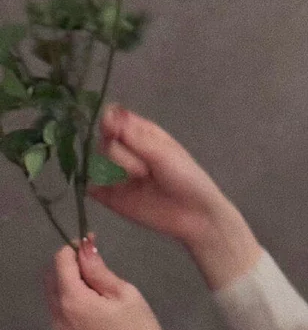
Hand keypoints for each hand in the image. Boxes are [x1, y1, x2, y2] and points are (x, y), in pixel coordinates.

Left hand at [43, 236, 181, 329]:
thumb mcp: (125, 294)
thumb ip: (99, 270)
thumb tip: (84, 247)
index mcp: (72, 300)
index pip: (60, 261)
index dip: (74, 248)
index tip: (92, 244)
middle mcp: (58, 315)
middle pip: (51, 278)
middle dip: (68, 265)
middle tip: (96, 265)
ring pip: (54, 297)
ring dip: (69, 284)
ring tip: (100, 289)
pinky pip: (62, 315)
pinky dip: (72, 304)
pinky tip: (98, 312)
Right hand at [87, 103, 229, 247]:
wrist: (194, 215)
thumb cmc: (186, 178)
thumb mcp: (163, 153)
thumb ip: (134, 136)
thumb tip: (106, 114)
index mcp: (140, 133)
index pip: (112, 117)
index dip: (108, 122)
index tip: (114, 132)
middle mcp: (124, 150)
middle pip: (102, 140)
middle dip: (118, 153)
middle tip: (144, 169)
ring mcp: (115, 173)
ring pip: (95, 160)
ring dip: (113, 168)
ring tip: (138, 180)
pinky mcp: (109, 196)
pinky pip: (90, 187)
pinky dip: (93, 186)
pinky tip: (111, 189)